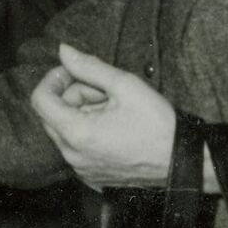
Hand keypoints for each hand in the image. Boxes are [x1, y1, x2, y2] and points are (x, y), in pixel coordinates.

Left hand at [29, 43, 179, 189]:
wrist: (187, 164)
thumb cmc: (160, 125)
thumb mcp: (126, 86)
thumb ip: (89, 66)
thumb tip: (63, 50)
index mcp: (77, 134)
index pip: (40, 99)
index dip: (54, 79)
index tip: (74, 71)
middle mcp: (73, 156)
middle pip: (52, 114)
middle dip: (72, 95)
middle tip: (104, 90)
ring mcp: (81, 169)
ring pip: (65, 131)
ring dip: (83, 113)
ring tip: (115, 110)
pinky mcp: (92, 177)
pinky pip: (77, 148)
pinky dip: (88, 133)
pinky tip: (114, 128)